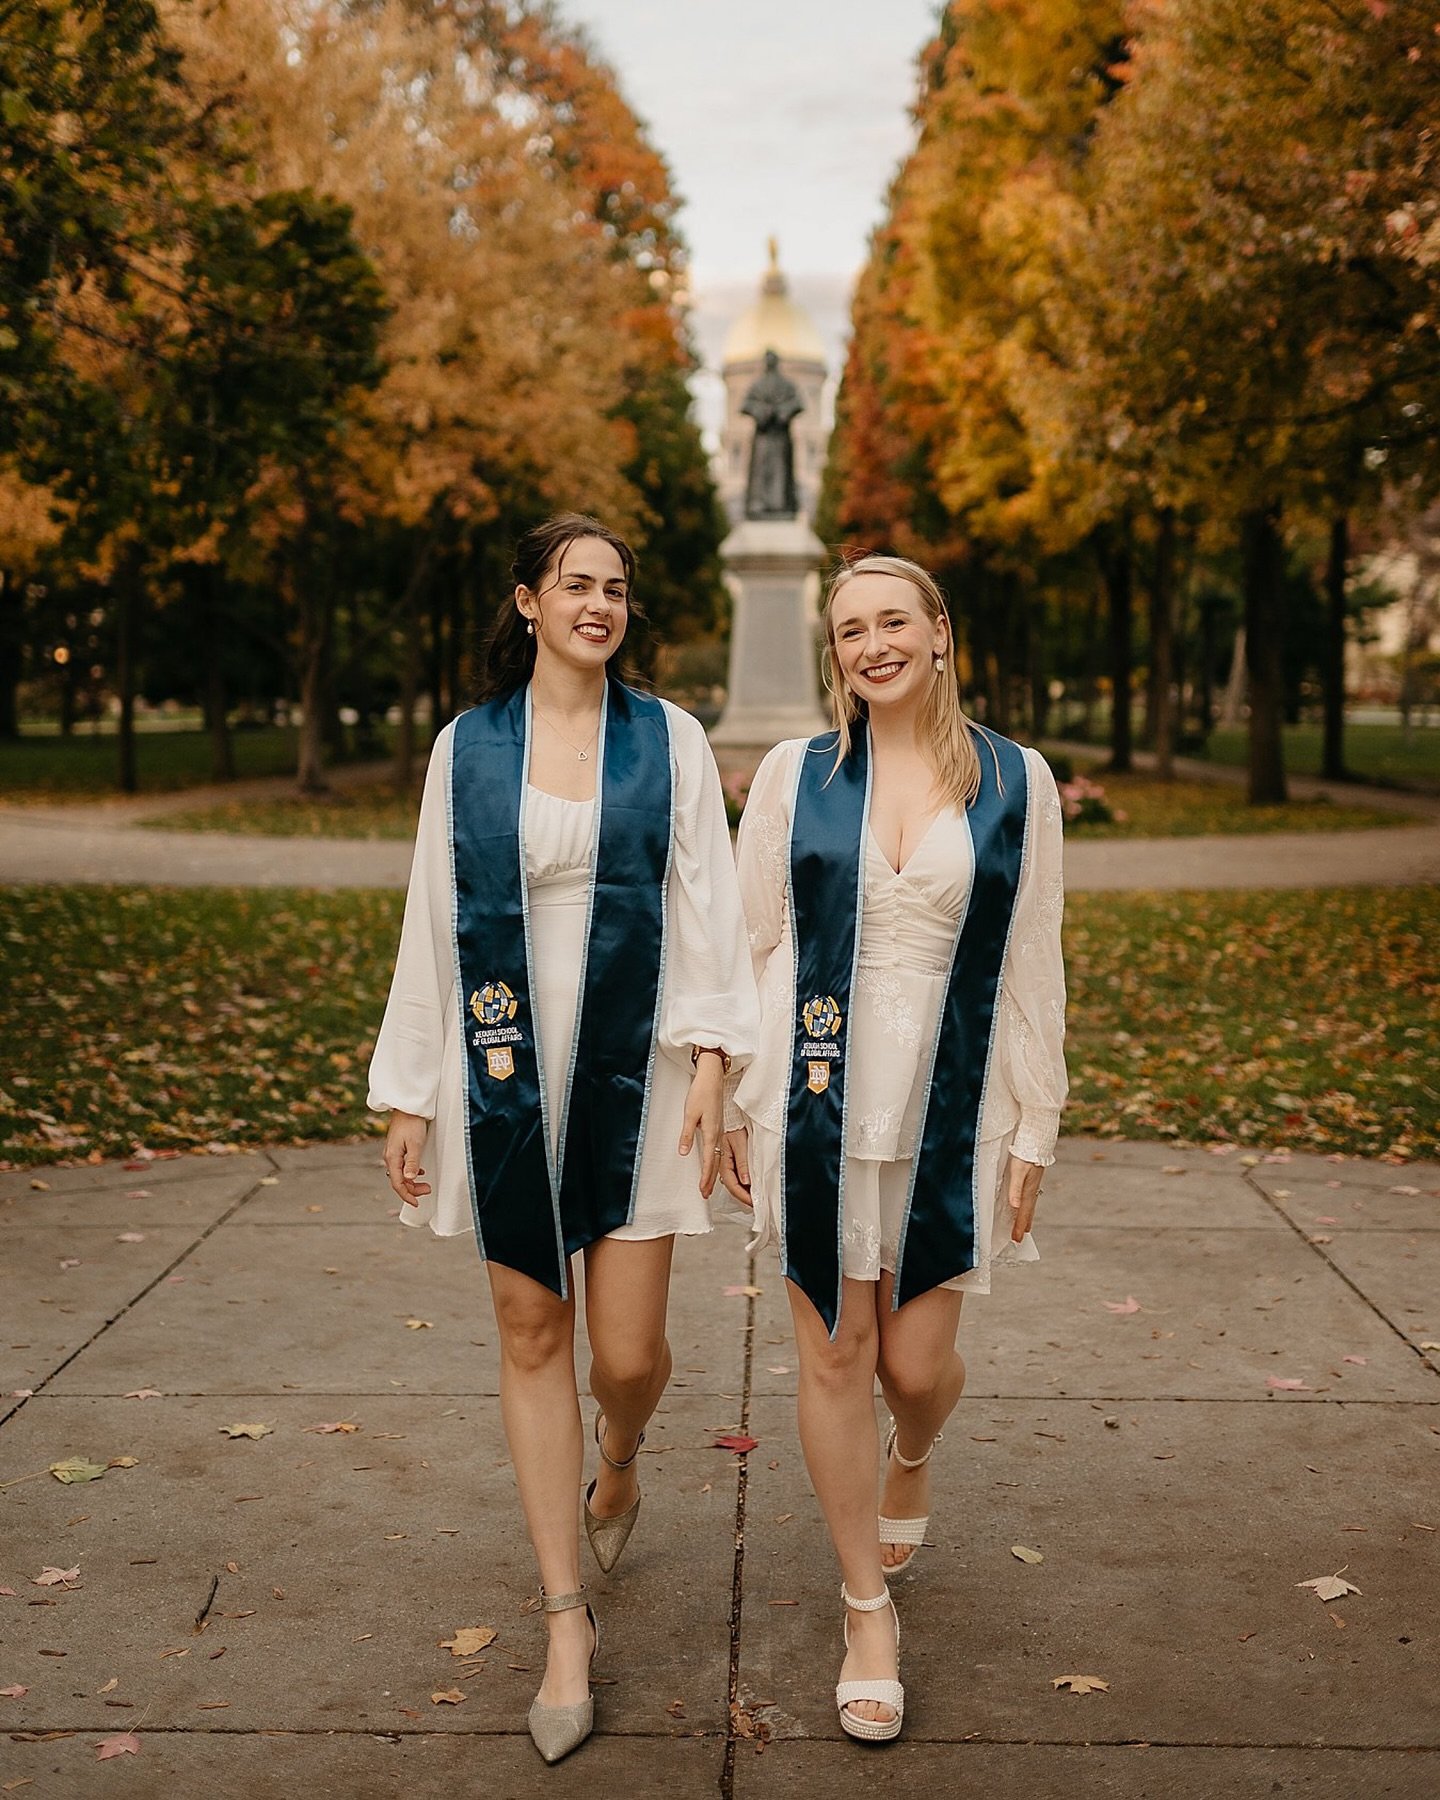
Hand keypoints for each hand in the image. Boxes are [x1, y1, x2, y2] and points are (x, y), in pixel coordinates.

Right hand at [383, 1111, 431, 1205]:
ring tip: (425, 1184)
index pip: (397, 1183)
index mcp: (392, 1158)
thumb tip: (409, 1179)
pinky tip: (419, 1171)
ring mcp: (392, 1153)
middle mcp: (390, 1157)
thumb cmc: (412, 1123)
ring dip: (412, 1182)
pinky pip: (401, 1166)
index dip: (406, 1195)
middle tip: (427, 1190)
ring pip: (400, 1174)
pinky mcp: (397, 1148)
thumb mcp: (415, 1144)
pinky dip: (410, 1172)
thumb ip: (412, 1162)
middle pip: (398, 1181)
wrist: (407, 1107)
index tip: (416, 1203)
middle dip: (412, 1190)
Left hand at [679, 1054, 724, 1198]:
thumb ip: (687, 1135)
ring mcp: (719, 1130)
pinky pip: (718, 1148)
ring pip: (718, 1156)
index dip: (705, 1177)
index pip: (709, 1161)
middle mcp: (717, 1134)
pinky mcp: (717, 1126)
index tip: (702, 1190)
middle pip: (715, 1162)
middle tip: (705, 1194)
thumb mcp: (690, 1114)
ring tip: (709, 1184)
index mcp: (711, 1133)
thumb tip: (684, 1153)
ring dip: (713, 1172)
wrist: (712, 1077)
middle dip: (710, 1179)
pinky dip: (715, 1160)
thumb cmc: (701, 1093)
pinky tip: (711, 1163)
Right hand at [721, 1127, 751, 1208]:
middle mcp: (723, 1163)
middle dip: (740, 1197)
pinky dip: (741, 1183)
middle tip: (751, 1206)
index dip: (742, 1195)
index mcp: (723, 1161)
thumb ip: (742, 1162)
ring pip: (732, 1181)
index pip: (732, 1184)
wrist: (730, 1114)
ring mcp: (727, 1160)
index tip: (752, 1202)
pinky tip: (745, 1186)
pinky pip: (735, 1174)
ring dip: (740, 1192)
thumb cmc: (733, 1125)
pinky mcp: (731, 1157)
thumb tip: (745, 1181)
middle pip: (731, 1185)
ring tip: (748, 1201)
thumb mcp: (740, 1144)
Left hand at [1006, 1154, 1042, 1242]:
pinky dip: (1025, 1205)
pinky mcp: (1031, 1179)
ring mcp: (1032, 1185)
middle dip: (1022, 1225)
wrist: (1036, 1141)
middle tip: (1019, 1237)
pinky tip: (1022, 1203)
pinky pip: (1028, 1197)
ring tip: (1024, 1225)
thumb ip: (1015, 1188)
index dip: (1019, 1227)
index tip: (1016, 1240)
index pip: (1023, 1214)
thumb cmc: (1026, 1155)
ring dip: (1025, 1216)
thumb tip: (1015, 1206)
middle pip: (1027, 1213)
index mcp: (1028, 1192)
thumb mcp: (1017, 1171)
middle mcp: (1032, 1190)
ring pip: (1028, 1205)